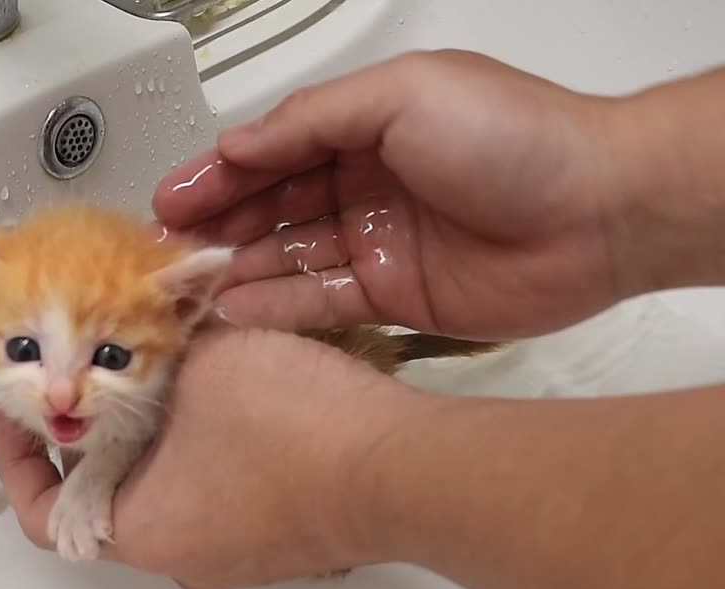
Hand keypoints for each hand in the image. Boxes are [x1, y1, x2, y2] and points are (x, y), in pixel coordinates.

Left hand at [0, 327, 419, 588]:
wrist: (409, 468)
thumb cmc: (293, 426)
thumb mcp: (204, 360)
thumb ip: (160, 344)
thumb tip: (150, 318)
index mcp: (143, 530)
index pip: (42, 514)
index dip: (14, 458)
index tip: (6, 411)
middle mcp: (184, 554)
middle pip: (104, 497)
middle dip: (86, 434)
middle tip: (77, 376)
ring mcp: (237, 550)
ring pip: (164, 489)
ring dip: (145, 436)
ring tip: (144, 369)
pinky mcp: (281, 534)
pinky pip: (213, 491)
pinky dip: (193, 446)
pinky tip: (213, 393)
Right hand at [153, 49, 640, 340]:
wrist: (601, 213)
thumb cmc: (520, 139)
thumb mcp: (403, 96)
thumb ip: (313, 120)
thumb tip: (240, 142)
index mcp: (364, 127)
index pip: (270, 152)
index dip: (216, 175)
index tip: (170, 199)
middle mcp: (365, 184)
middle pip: (270, 208)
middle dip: (215, 227)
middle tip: (167, 250)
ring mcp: (378, 241)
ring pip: (288, 257)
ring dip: (236, 270)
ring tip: (188, 285)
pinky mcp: (395, 297)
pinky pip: (321, 302)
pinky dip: (277, 307)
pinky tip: (235, 311)